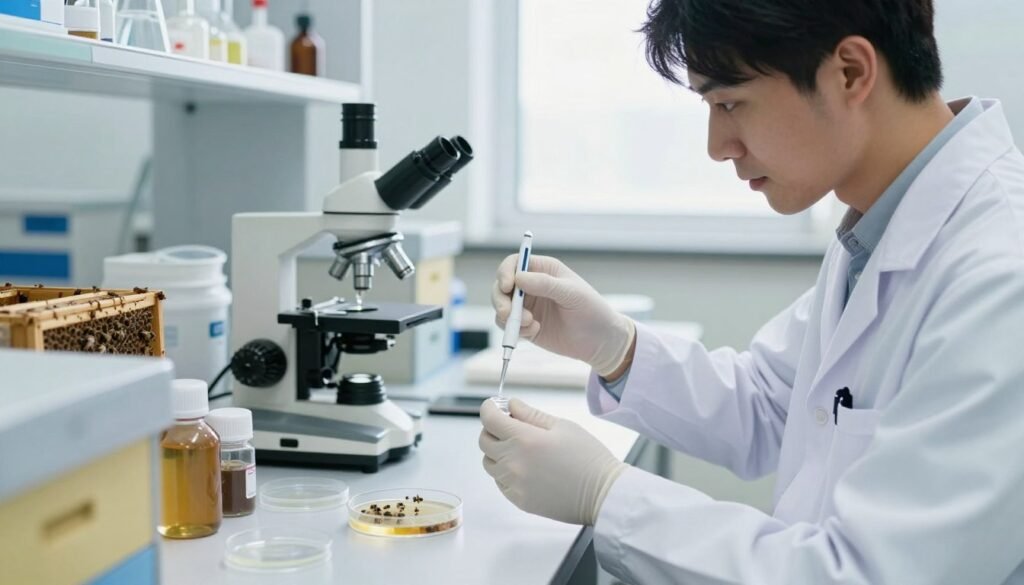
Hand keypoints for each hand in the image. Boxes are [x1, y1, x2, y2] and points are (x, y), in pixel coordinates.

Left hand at [479, 398, 626, 524]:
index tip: (494, 406)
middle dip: (492, 429)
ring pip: (490, 463)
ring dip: (497, 452)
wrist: (603, 494)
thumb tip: (512, 405)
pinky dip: (505, 472)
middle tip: (509, 426)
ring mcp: (514, 484)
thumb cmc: (588, 457)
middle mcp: (513, 463)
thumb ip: (531, 414)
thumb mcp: (562, 426)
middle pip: (484, 441)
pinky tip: (526, 468)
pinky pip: (500, 482)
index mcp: (523, 440)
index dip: (489, 408)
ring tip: (520, 449)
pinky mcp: (519, 500)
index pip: (489, 419)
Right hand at [491, 254, 635, 377]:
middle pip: (501, 286)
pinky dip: (515, 330)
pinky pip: (508, 326)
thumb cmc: (591, 310)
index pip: (514, 263)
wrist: (600, 341)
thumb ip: (546, 284)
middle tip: (508, 314)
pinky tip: (535, 331)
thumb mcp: (572, 294)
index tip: (507, 286)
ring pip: (501, 307)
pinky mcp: (526, 326)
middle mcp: (531, 286)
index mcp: (543, 270)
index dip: (505, 272)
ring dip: (508, 317)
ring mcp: (527, 307)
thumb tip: (518, 277)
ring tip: (530, 324)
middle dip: (500, 300)